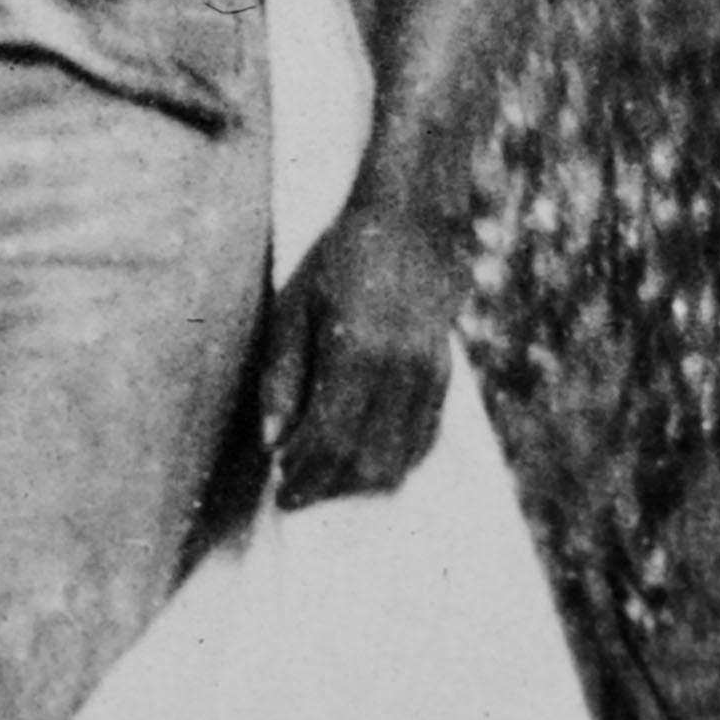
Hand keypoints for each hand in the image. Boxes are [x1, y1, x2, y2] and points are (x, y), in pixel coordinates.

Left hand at [265, 198, 468, 505]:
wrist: (410, 226)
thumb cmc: (336, 264)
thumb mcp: (291, 310)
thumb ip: (281, 378)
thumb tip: (273, 443)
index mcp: (356, 353)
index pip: (330, 439)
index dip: (305, 474)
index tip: (281, 492)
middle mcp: (400, 371)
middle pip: (365, 458)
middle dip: (328, 486)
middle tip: (297, 493)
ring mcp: (429, 376)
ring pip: (399, 458)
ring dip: (359, 482)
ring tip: (324, 481)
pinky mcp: (445, 377)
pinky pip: (424, 439)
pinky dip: (394, 462)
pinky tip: (365, 464)